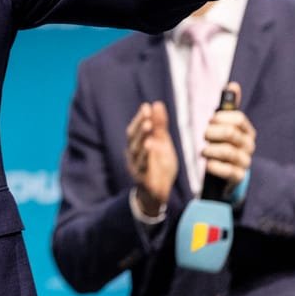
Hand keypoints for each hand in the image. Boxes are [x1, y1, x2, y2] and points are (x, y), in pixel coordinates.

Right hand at [126, 100, 177, 216]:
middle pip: (133, 138)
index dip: (139, 118)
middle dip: (139, 125)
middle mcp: (132, 154)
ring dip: (142, 138)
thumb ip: (160, 125)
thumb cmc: (159, 164)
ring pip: (136, 151)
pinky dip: (146, 155)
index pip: (134, 129)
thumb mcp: (162, 143)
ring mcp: (136, 166)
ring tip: (148, 126)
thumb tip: (157, 103)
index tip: (146, 106)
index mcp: (136, 145)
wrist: (158, 192)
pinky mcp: (143, 178)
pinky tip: (150, 146)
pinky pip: (143, 165)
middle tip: (147, 115)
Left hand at [200, 83, 256, 191]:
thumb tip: (232, 85)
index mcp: (247, 131)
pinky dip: (214, 166)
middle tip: (205, 135)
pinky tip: (207, 164)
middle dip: (212, 133)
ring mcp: (245, 162)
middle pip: (231, 133)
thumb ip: (228, 106)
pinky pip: (228, 171)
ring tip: (203, 151)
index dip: (221, 117)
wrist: (225, 173)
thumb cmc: (223, 143)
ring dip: (210, 149)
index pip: (239, 118)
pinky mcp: (239, 177)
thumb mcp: (225, 125)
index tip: (211, 120)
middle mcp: (249, 146)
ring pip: (228, 152)